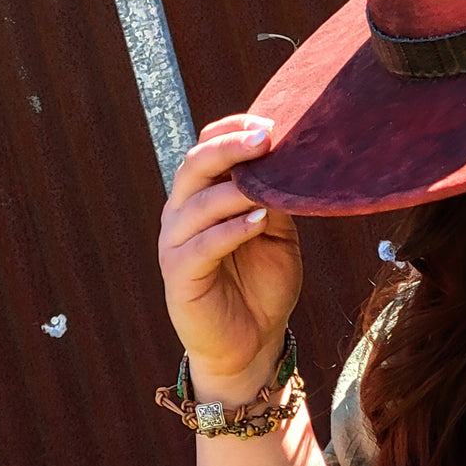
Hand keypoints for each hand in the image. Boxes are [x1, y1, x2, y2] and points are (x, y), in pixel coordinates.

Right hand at [158, 114, 301, 395]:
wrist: (252, 342)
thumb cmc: (263, 285)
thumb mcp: (278, 234)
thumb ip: (276, 200)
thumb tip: (290, 163)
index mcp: (203, 197)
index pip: (205, 149)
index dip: (232, 130)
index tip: (271, 122)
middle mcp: (182, 214)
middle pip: (194, 166)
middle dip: (230, 148)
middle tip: (266, 138)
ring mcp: (176, 243)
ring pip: (197, 203)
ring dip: (234, 189)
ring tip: (269, 181)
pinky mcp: (179, 275)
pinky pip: (202, 245)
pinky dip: (231, 229)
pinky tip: (259, 220)